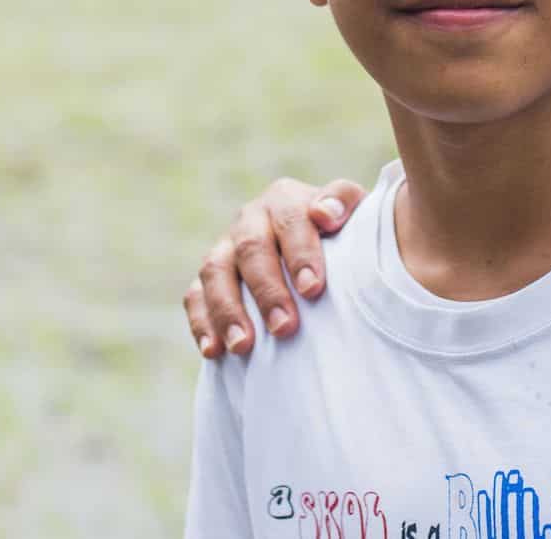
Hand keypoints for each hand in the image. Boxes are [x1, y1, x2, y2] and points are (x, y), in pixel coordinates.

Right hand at [182, 177, 364, 357]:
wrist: (320, 249)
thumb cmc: (343, 236)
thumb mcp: (354, 214)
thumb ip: (343, 202)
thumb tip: (324, 214)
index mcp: (285, 200)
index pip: (291, 221)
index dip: (301, 254)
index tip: (313, 289)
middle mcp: (251, 219)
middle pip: (251, 249)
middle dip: (267, 290)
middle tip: (285, 327)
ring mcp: (226, 247)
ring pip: (215, 271)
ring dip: (228, 310)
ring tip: (243, 346)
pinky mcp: (208, 278)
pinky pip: (195, 296)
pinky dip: (201, 322)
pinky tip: (214, 351)